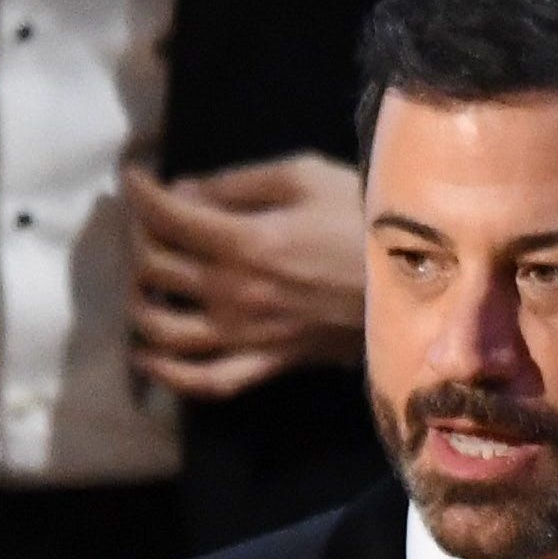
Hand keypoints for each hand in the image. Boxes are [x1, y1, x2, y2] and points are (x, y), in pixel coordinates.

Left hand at [126, 152, 365, 399]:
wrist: (419, 281)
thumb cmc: (363, 220)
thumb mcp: (303, 176)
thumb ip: (236, 184)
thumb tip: (184, 194)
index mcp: (244, 241)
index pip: (162, 215)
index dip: (139, 191)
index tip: (138, 179)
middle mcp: (236, 292)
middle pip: (153, 267)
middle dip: (140, 238)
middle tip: (153, 226)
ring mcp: (250, 334)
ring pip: (162, 328)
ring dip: (139, 304)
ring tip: (147, 286)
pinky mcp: (270, 363)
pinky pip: (207, 381)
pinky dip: (169, 375)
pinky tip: (150, 357)